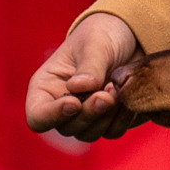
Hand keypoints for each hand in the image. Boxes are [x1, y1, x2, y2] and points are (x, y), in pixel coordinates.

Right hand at [25, 13, 146, 139]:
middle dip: (89, 112)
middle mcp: (61, 106)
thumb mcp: (95, 43)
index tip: (75, 103)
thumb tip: (78, 88)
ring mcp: (84, 115)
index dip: (53, 115)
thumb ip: (89, 66)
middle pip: (66, 128)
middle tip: (108, 93)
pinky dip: (122, 119)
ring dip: (106, 116)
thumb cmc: (102, 35)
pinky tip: (128, 98)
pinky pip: (112, 131)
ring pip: (89, 134)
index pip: (38, 116)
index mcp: (46, 86)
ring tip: (118, 89)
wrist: (131, 36)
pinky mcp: (107, 119)